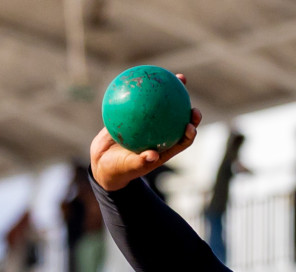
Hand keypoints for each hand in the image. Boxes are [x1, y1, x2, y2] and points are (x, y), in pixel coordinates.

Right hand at [89, 74, 200, 192]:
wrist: (102, 161)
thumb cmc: (118, 168)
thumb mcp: (128, 166)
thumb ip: (140, 161)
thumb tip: (153, 156)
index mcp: (163, 149)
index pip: (182, 141)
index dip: (190, 134)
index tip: (191, 126)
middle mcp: (160, 135)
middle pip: (180, 123)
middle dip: (190, 115)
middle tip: (193, 108)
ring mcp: (150, 125)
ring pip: (165, 108)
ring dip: (174, 94)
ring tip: (180, 79)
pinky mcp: (137, 116)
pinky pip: (143, 101)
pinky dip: (144, 90)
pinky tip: (143, 77)